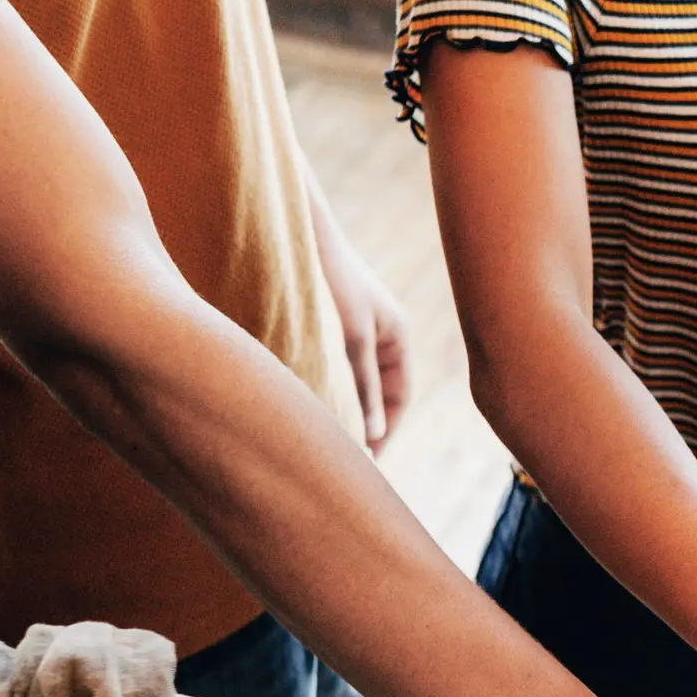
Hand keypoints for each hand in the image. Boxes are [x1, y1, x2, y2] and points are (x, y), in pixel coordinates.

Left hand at [307, 179, 411, 450]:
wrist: (297, 234)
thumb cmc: (330, 280)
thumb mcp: (352, 338)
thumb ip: (363, 386)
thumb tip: (373, 435)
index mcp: (397, 338)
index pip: (399, 398)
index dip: (385, 431)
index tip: (364, 462)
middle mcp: (380, 338)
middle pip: (377, 396)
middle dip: (363, 426)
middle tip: (343, 461)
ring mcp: (354, 333)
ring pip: (352, 385)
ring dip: (340, 409)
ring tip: (320, 440)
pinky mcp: (328, 330)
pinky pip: (332, 372)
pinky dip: (323, 391)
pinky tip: (302, 407)